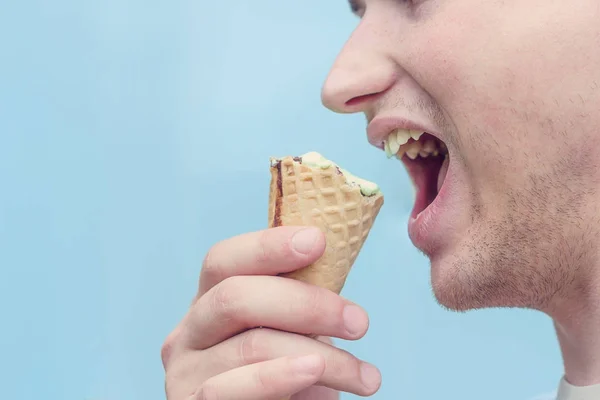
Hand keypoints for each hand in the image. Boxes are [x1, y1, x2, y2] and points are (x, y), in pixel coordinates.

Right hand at [161, 226, 381, 399]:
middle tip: (359, 322)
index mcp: (209, 302)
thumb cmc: (286, 380)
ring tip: (364, 375)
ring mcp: (184, 371)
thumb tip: (333, 260)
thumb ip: (296, 305)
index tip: (318, 240)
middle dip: (306, 304)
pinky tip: (318, 379)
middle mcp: (189, 331)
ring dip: (320, 357)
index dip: (267, 245)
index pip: (223, 259)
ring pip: (251, 346)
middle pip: (235, 297)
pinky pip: (230, 389)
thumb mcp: (289, 334)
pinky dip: (280, 378)